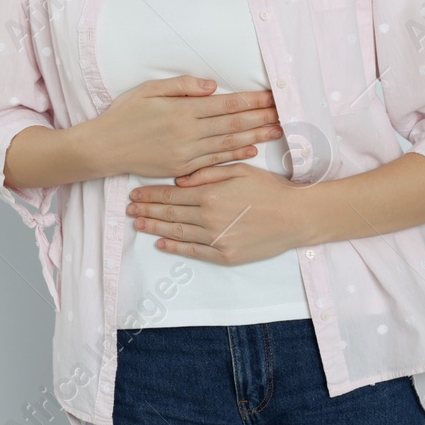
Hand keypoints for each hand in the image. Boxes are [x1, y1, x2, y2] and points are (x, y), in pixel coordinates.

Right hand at [95, 75, 283, 179]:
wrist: (104, 148)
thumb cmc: (124, 115)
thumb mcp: (149, 90)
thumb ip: (181, 86)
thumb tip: (211, 86)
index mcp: (183, 110)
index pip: (227, 104)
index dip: (252, 100)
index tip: (271, 96)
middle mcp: (189, 132)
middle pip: (234, 123)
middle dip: (261, 117)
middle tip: (284, 112)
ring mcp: (187, 153)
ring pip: (229, 143)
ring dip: (255, 136)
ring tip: (277, 130)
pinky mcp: (183, 168)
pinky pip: (215, 161)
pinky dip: (235, 155)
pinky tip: (251, 150)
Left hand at [127, 162, 311, 265]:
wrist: (295, 217)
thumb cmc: (270, 189)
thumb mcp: (240, 169)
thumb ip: (208, 172)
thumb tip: (180, 180)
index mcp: (211, 193)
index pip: (172, 194)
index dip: (150, 194)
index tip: (135, 192)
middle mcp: (209, 217)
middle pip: (169, 213)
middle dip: (146, 209)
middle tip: (129, 208)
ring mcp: (216, 238)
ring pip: (177, 232)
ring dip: (154, 227)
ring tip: (138, 223)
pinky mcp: (225, 255)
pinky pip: (193, 251)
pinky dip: (174, 247)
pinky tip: (161, 242)